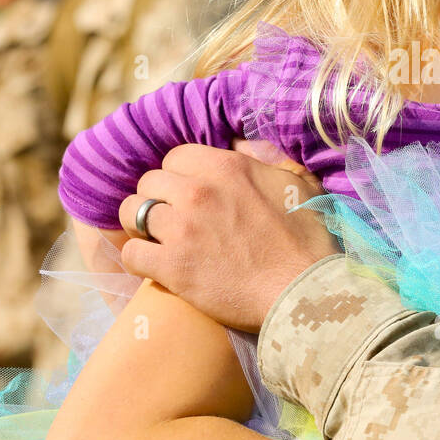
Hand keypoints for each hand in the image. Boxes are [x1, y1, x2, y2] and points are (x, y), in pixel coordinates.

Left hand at [117, 141, 336, 332]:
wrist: (304, 292)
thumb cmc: (307, 240)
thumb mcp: (296, 184)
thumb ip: (264, 159)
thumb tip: (239, 146)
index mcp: (226, 167)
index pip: (175, 157)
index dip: (179, 175)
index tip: (188, 193)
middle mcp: (198, 191)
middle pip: (148, 181)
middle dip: (157, 198)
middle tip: (173, 218)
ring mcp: (182, 229)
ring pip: (132, 214)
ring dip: (142, 226)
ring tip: (157, 239)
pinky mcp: (173, 267)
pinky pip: (132, 253)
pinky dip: (139, 259)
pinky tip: (154, 265)